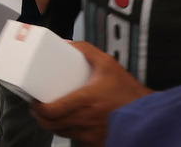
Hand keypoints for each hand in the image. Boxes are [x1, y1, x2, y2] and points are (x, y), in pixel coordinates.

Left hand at [30, 42, 152, 145]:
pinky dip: (68, 131)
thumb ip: (86, 50)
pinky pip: (75, 138)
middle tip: (37, 106)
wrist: (147, 113)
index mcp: (85, 101)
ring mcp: (90, 134)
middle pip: (51, 125)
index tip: (33, 100)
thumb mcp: (107, 63)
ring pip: (61, 133)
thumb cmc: (127, 90)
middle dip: (40, 117)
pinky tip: (68, 121)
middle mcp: (85, 120)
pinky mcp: (96, 142)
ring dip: (52, 124)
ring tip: (49, 113)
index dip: (37, 108)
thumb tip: (66, 43)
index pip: (52, 111)